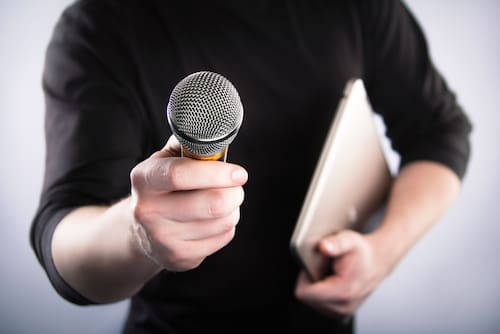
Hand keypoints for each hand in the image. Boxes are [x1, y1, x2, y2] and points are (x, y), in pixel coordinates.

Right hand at [129, 135, 247, 271]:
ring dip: (233, 208)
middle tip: (236, 186)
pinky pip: (223, 237)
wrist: (143, 231)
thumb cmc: (165, 186)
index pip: (180, 174)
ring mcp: (162, 238)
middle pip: (211, 203)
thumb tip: (218, 131)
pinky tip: (214, 220)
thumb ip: (189, 145)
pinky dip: (227, 226)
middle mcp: (148, 210)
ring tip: (223, 201)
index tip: (240, 173)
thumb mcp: (167, 160)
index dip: (216, 173)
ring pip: (223, 221)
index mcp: (144, 179)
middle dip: (234, 192)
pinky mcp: (178, 258)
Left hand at [294, 229, 389, 318]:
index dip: (304, 276)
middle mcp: (343, 306)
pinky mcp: (341, 314)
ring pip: (311, 302)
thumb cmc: (361, 251)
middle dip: (311, 281)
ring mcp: (342, 312)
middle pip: (307, 298)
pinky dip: (321, 293)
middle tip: (324, 268)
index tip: (314, 265)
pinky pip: (319, 305)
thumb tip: (323, 246)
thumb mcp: (349, 239)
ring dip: (316, 287)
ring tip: (329, 274)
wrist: (377, 261)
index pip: (304, 293)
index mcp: (342, 291)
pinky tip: (332, 282)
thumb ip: (335, 243)